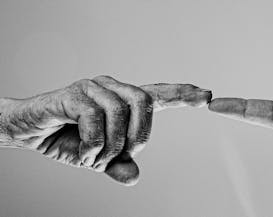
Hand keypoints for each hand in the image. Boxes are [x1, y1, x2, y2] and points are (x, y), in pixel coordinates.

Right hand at [0, 75, 210, 185]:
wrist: (28, 131)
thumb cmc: (66, 139)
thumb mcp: (97, 158)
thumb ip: (118, 165)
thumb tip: (135, 178)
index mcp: (123, 100)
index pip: (158, 94)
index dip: (181, 94)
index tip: (206, 95)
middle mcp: (112, 87)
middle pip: (145, 102)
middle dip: (140, 135)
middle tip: (123, 154)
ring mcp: (93, 87)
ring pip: (120, 112)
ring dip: (110, 144)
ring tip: (94, 157)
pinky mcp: (73, 93)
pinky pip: (94, 118)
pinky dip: (91, 144)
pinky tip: (81, 153)